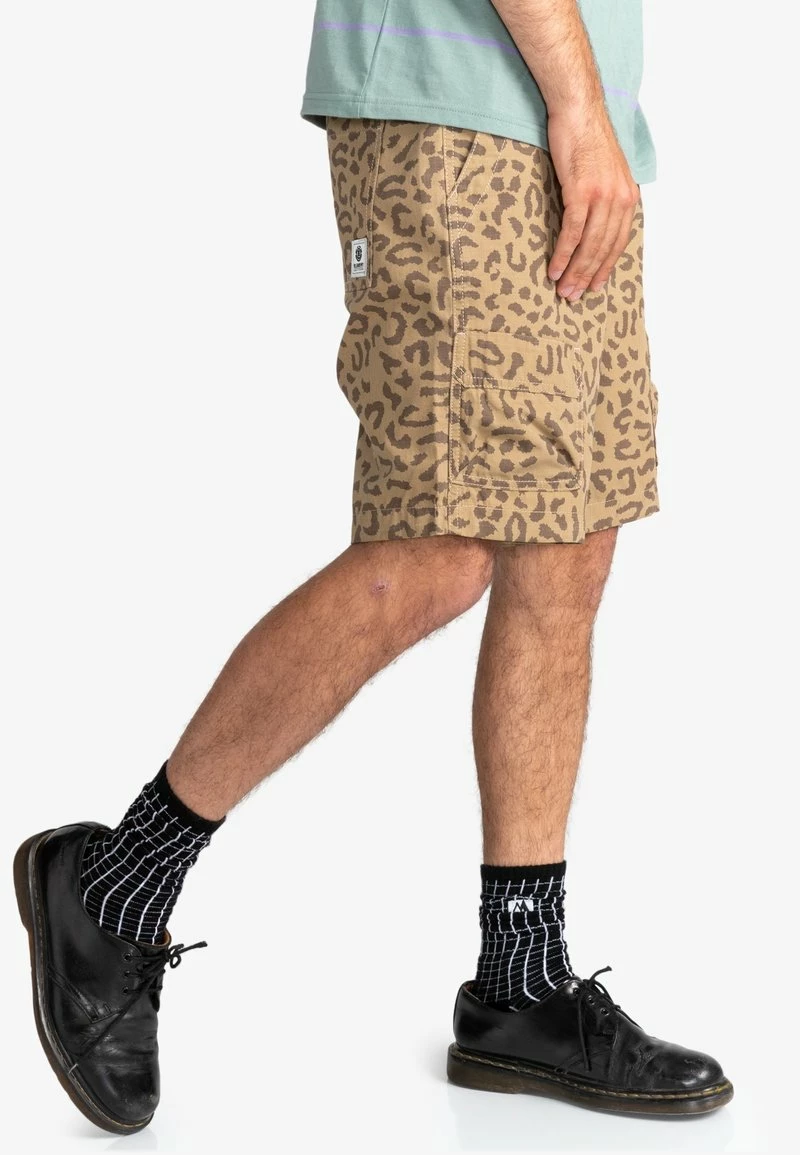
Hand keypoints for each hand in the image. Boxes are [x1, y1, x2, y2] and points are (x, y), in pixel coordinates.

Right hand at [546, 107, 639, 300]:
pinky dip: (564, 253)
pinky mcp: (581, 191)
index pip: (619, 241)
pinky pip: (573, 231)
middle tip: (575, 296)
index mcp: (628, 195)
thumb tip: (595, 222)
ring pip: (590, 244)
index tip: (595, 286)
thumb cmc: (586, 138)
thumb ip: (605, 198)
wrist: (578, 110)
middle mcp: (620, 198)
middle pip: (604, 248)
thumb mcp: (605, 172)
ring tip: (564, 289)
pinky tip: (555, 268)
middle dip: (589, 276)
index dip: (606, 267)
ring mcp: (602, 195)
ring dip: (575, 271)